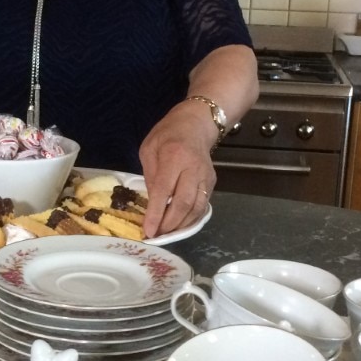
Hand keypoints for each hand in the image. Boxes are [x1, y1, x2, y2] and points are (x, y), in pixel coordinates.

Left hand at [138, 103, 216, 237]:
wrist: (196, 124)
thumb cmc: (167, 135)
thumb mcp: (149, 149)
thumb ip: (150, 175)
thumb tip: (152, 203)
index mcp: (174, 157)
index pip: (164, 191)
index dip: (156, 214)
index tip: (148, 231)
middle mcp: (193, 168)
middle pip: (184, 204)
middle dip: (169, 224)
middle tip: (156, 236)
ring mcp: (206, 177)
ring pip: (196, 208)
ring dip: (181, 225)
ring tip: (166, 234)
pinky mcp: (212, 183)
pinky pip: (202, 206)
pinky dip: (191, 219)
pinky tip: (179, 226)